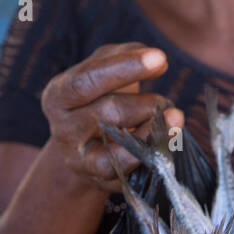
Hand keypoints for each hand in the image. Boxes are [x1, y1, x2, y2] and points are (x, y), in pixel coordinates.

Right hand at [41, 43, 182, 193]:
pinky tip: (166, 141)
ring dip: (152, 130)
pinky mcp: (98, 180)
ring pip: (116, 146)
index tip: (160, 58)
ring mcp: (78, 158)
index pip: (87, 80)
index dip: (124, 68)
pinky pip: (125, 171)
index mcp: (59, 95)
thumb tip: (154, 58)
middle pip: (105, 112)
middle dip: (144, 103)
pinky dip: (148, 155)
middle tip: (166, 100)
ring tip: (174, 117)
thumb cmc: (99, 97)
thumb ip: (123, 54)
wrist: (85, 144)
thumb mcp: (103, 68)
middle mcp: (62, 128)